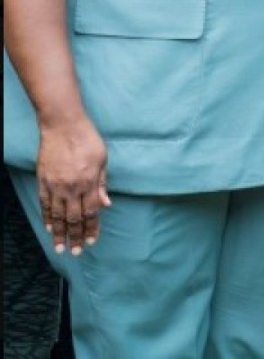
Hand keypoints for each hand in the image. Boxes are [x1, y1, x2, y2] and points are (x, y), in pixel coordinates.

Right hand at [35, 116, 109, 254]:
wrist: (63, 126)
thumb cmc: (87, 140)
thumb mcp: (102, 159)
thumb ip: (102, 183)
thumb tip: (106, 204)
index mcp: (89, 182)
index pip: (91, 212)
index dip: (92, 228)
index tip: (92, 242)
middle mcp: (72, 187)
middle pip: (74, 218)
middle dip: (76, 237)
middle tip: (77, 252)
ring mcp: (55, 185)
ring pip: (57, 215)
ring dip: (59, 233)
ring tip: (60, 248)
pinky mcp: (43, 181)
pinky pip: (44, 204)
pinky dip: (47, 218)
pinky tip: (49, 228)